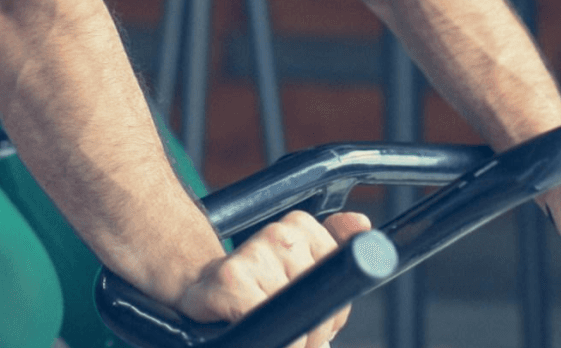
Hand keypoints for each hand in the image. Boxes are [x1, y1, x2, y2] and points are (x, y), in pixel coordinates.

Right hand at [176, 210, 371, 347]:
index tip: (318, 321)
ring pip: (295, 313)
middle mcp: (278, 234)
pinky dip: (275, 341)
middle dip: (315, 330)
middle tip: (295, 336)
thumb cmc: (256, 285)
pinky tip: (255, 329)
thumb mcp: (300, 263)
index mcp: (299, 227)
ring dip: (293, 339)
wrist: (198, 287)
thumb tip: (362, 223)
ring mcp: (254, 253)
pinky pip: (269, 320)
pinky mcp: (232, 279)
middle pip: (320, 298)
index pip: (339, 277)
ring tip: (273, 331)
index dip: (333, 310)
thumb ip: (336, 242)